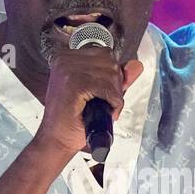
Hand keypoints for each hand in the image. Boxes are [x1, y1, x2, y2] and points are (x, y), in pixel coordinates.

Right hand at [33, 47, 144, 161]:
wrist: (58, 140)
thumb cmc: (73, 119)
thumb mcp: (98, 92)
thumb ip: (117, 77)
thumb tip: (137, 65)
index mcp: (65, 57)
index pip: (104, 54)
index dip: (111, 75)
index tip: (102, 91)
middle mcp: (64, 59)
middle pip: (109, 61)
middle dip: (114, 84)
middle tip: (103, 101)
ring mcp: (68, 70)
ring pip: (110, 73)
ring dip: (113, 94)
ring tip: (101, 107)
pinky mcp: (74, 84)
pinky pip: (107, 87)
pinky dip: (113, 102)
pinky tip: (105, 111)